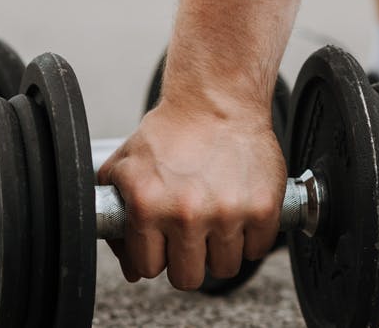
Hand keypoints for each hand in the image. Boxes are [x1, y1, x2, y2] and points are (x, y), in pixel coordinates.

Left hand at [96, 98, 284, 289]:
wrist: (217, 100)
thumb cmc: (171, 132)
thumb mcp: (125, 167)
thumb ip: (115, 219)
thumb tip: (131, 268)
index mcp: (148, 206)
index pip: (148, 267)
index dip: (155, 254)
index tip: (164, 240)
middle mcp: (187, 214)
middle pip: (187, 278)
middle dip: (187, 259)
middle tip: (192, 233)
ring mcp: (228, 213)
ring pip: (224, 268)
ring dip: (220, 249)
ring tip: (217, 219)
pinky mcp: (262, 208)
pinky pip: (256, 249)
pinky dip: (251, 236)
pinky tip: (240, 211)